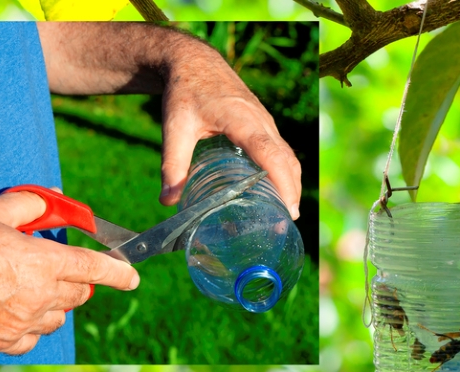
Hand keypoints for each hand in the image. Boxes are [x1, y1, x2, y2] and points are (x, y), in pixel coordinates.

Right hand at [0, 192, 140, 354]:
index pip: (95, 268)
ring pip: (59, 317)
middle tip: (61, 273)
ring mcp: (25, 322)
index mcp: (42, 263)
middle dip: (79, 283)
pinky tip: (16, 312)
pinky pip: (35, 337)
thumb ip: (30, 204)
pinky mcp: (7, 342)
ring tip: (30, 290)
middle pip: (80, 294)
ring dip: (55, 304)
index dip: (119, 273)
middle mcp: (40, 296)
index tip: (133, 277)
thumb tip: (53, 197)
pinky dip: (32, 326)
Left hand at [157, 40, 301, 217]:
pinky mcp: (264, 124)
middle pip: (286, 159)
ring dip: (291, 182)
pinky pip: (282, 150)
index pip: (270, 153)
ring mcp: (266, 122)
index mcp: (242, 120)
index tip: (288, 209)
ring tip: (286, 212)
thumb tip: (167, 201)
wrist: (193, 60)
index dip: (282, 182)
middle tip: (287, 221)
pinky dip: (285, 171)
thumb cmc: (184, 92)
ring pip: (288, 156)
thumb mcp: (175, 127)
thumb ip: (172, 164)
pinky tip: (277, 189)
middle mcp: (261, 121)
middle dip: (292, 190)